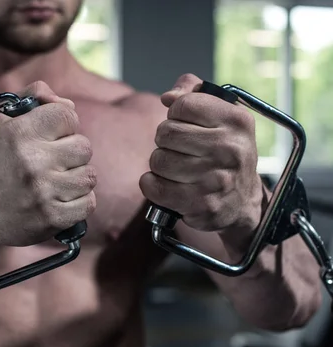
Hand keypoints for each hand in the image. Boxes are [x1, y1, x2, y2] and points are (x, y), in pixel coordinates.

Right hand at [0, 81, 96, 250]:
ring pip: (89, 175)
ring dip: (76, 178)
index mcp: (19, 133)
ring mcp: (43, 192)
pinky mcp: (52, 218)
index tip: (53, 136)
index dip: (63, 124)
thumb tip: (66, 102)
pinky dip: (79, 202)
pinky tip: (61, 199)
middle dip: (71, 152)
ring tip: (56, 181)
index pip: (68, 115)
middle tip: (53, 161)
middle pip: (84, 146)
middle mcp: (33, 161)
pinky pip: (88, 203)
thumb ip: (32, 101)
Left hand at [140, 74, 264, 233]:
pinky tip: (168, 184)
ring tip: (177, 168)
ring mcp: (215, 179)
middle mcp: (229, 149)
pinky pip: (153, 186)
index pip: (184, 104)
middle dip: (165, 140)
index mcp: (236, 121)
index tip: (186, 125)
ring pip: (158, 160)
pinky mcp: (200, 204)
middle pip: (166, 132)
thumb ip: (194, 94)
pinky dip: (152, 184)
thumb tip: (168, 97)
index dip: (176, 114)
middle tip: (180, 149)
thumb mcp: (221, 117)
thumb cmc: (224, 153)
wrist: (242, 203)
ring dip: (160, 164)